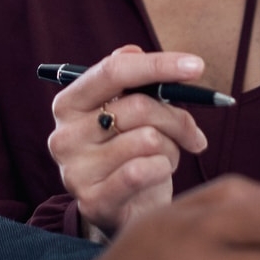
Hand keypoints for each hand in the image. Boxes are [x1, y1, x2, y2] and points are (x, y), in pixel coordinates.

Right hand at [47, 45, 209, 236]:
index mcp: (69, 103)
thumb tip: (132, 49)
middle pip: (138, 106)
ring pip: (148, 140)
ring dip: (169, 150)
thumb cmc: (130, 152)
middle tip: (193, 133)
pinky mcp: (92, 202)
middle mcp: (63, 135)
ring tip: (163, 159)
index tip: (196, 66)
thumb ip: (130, 80)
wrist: (124, 210)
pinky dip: (163, 170)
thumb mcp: (129, 112)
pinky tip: (158, 175)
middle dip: (176, 117)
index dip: (158, 64)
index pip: (113, 71)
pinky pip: (145, 171)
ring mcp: (74, 171)